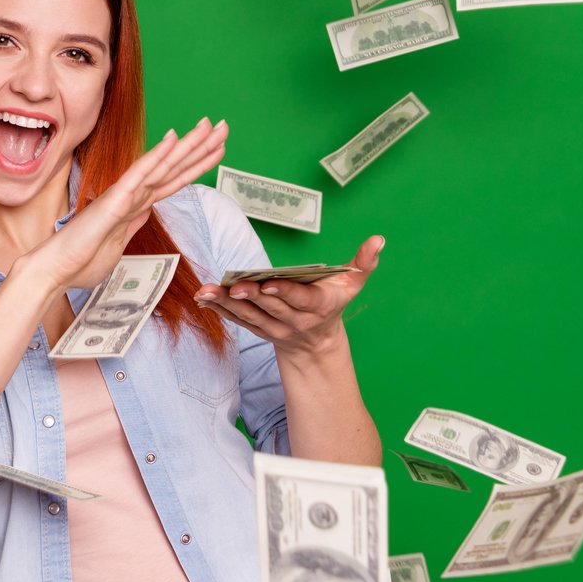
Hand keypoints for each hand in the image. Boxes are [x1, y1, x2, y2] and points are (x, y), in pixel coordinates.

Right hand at [17, 118, 229, 298]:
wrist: (55, 271)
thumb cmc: (80, 261)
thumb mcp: (117, 244)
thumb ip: (133, 224)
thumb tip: (147, 210)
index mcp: (135, 206)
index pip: (173, 180)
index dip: (195, 164)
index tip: (216, 148)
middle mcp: (133, 196)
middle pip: (174, 168)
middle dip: (200, 146)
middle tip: (224, 125)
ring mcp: (124, 196)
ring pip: (163, 165)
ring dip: (188, 145)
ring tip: (210, 125)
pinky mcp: (115, 202)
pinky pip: (140, 175)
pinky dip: (157, 156)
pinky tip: (173, 137)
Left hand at [194, 235, 384, 358]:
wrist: (317, 342)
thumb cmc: (334, 302)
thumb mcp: (353, 283)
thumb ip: (365, 262)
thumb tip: (378, 239)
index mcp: (318, 306)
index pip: (300, 299)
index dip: (284, 292)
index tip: (268, 284)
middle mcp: (294, 320)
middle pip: (270, 307)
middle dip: (251, 296)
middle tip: (233, 286)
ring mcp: (274, 327)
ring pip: (249, 315)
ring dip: (226, 303)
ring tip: (207, 291)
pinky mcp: (258, 329)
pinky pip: (237, 320)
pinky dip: (219, 309)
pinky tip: (203, 298)